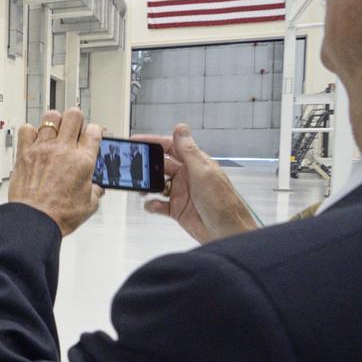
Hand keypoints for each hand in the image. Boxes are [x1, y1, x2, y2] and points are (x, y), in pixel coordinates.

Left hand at [8, 108, 103, 235]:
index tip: (91, 136)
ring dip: (55, 123)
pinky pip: (26, 129)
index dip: (94, 131)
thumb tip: (96, 188)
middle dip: (76, 120)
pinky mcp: (25, 153)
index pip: (94, 130)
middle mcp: (63, 150)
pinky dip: (30, 132)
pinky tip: (34, 141)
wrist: (34, 221)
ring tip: (54, 133)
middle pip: (74, 115)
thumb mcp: (89, 205)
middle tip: (73, 130)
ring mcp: (43, 149)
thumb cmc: (59, 215)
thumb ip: (95, 191)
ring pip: (51, 117)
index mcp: (83, 161)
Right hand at [136, 124, 258, 243]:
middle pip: (160, 165)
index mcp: (194, 164)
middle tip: (133, 168)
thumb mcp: (203, 172)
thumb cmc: (222, 203)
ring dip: (147, 185)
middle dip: (146, 165)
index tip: (136, 141)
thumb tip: (181, 128)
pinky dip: (152, 204)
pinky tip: (152, 205)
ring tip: (140, 188)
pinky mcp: (177, 210)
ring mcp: (181, 193)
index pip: (171, 147)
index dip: (153, 142)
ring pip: (157, 184)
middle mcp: (186, 176)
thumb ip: (189, 151)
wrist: (227, 232)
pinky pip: (159, 204)